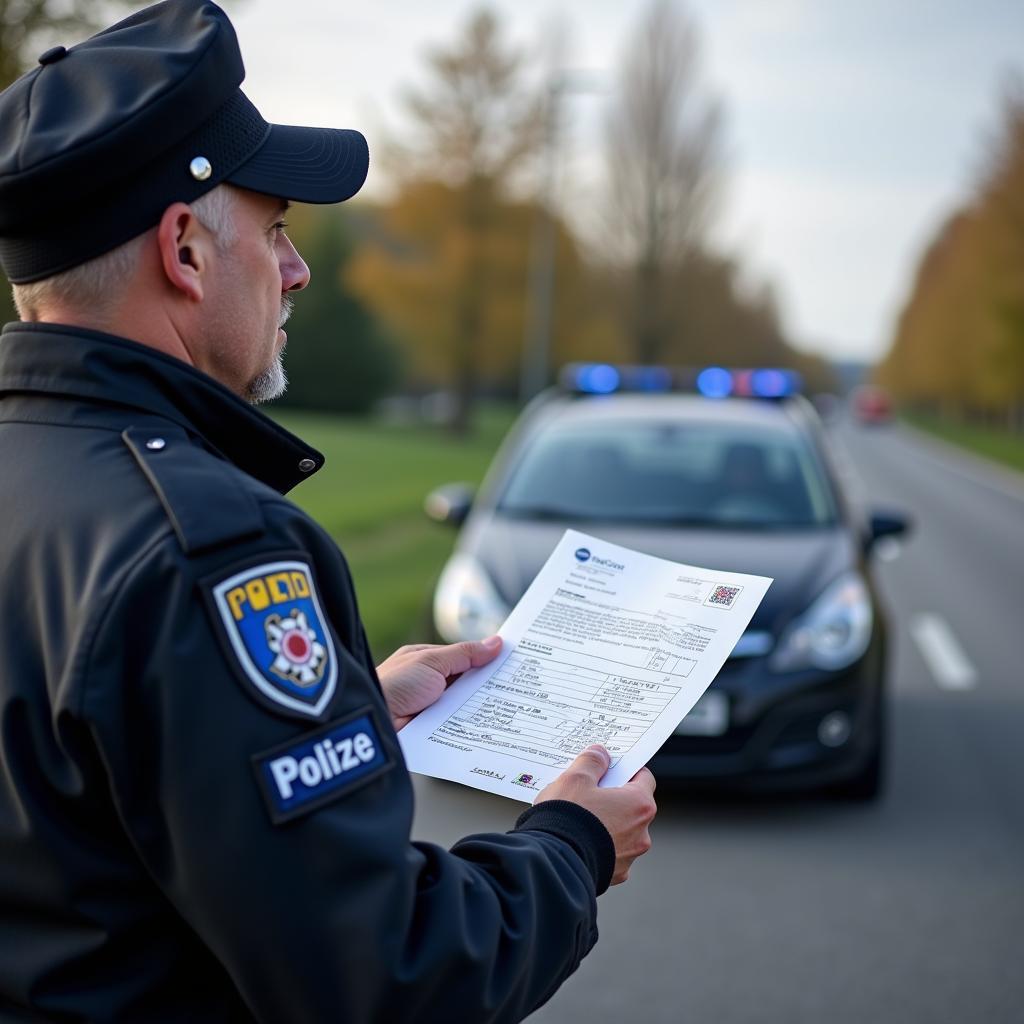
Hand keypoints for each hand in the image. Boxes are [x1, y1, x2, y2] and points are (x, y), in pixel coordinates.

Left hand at [376, 636, 502, 730]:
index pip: (464, 657)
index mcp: (428, 660)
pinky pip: (457, 726)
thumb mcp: (433, 661)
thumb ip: (465, 654)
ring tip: (511, 706)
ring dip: (481, 707)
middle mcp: (430, 683)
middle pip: (467, 682)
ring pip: (465, 705)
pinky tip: (490, 727)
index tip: (512, 661)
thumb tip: (495, 642)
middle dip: (488, 685)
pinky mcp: (433, 729)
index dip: (486, 659)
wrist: (375, 720)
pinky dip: (471, 725)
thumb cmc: (396, 684)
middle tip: (518, 686)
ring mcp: (432, 706)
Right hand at [535, 745, 655, 884]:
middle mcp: (641, 833)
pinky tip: (577, 839)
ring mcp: (629, 856)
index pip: (644, 778)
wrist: (554, 864)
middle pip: (632, 806)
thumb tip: (599, 754)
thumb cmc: (568, 819)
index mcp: (639, 805)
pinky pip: (609, 853)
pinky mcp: (614, 874)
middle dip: (613, 798)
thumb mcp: (575, 778)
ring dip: (606, 823)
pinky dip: (598, 845)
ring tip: (578, 818)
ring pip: (621, 831)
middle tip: (588, 791)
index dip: (627, 770)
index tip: (611, 768)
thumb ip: (591, 762)